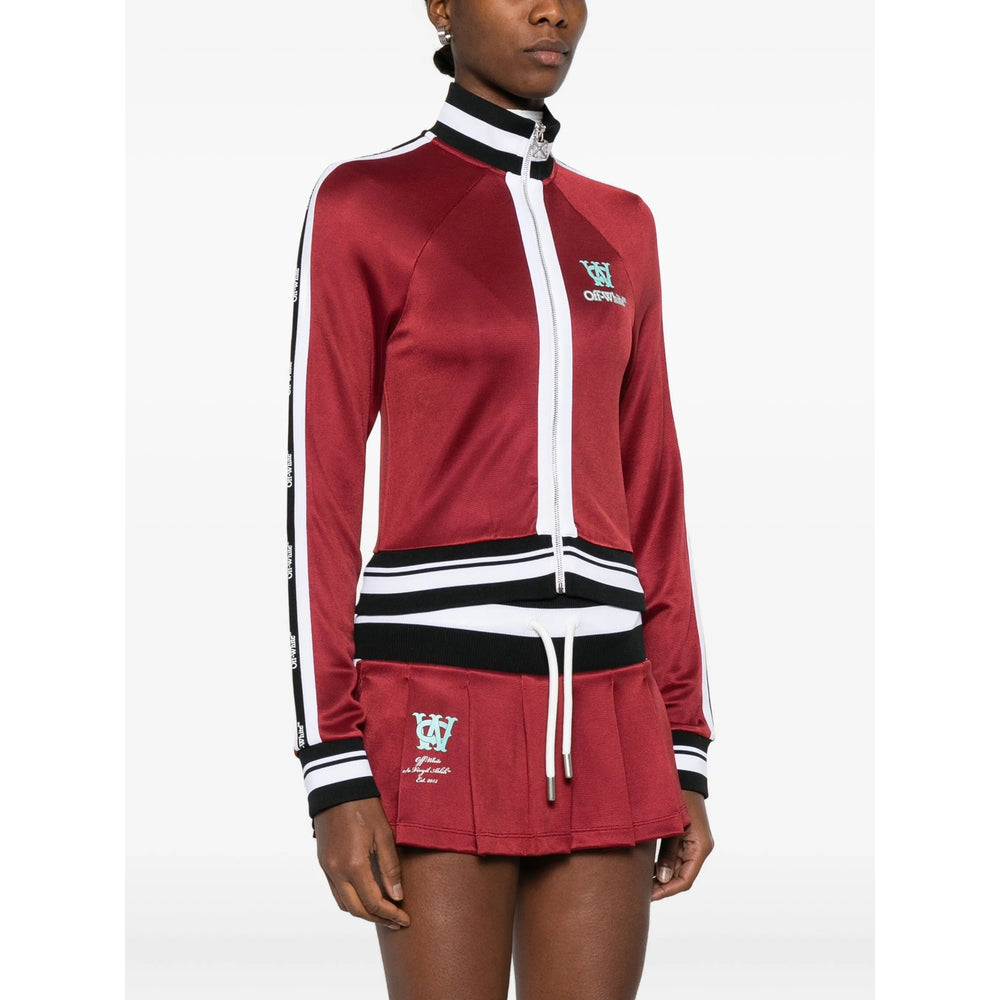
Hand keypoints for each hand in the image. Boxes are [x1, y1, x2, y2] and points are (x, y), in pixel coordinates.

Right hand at [314, 797, 410, 929]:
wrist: (337, 787)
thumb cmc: (364, 807)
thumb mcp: (384, 834)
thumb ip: (390, 868)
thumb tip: (397, 896)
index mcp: (354, 865)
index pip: (374, 903)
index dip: (391, 915)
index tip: (405, 920)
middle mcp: (337, 871)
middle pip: (357, 910)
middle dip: (378, 919)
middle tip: (397, 921)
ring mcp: (327, 868)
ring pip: (344, 904)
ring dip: (363, 912)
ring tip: (384, 911)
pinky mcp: (324, 863)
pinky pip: (336, 891)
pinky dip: (351, 900)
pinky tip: (365, 895)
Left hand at [651, 789, 713, 900]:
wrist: (684, 775)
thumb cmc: (677, 798)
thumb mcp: (671, 827)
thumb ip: (668, 854)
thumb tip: (663, 879)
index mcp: (701, 847)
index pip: (686, 879)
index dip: (668, 890)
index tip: (650, 896)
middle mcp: (700, 848)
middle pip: (683, 876)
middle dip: (663, 886)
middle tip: (642, 893)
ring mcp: (695, 843)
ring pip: (679, 868)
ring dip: (663, 877)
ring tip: (643, 884)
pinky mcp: (688, 838)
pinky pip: (677, 858)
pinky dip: (665, 865)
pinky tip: (650, 869)